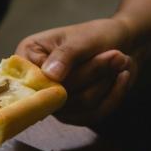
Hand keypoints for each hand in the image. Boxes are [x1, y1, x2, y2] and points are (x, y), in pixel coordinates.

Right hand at [15, 17, 137, 125]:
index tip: (82, 62)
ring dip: (106, 82)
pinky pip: (94, 114)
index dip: (58, 78)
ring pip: (81, 105)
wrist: (121, 43)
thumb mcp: (82, 39)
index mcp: (27, 58)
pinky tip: (122, 77)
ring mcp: (55, 103)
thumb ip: (65, 56)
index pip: (35, 79)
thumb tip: (50, 76)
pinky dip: (114, 96)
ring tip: (120, 60)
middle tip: (116, 55)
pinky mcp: (74, 115)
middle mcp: (37, 84)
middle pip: (61, 93)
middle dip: (93, 74)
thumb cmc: (97, 35)